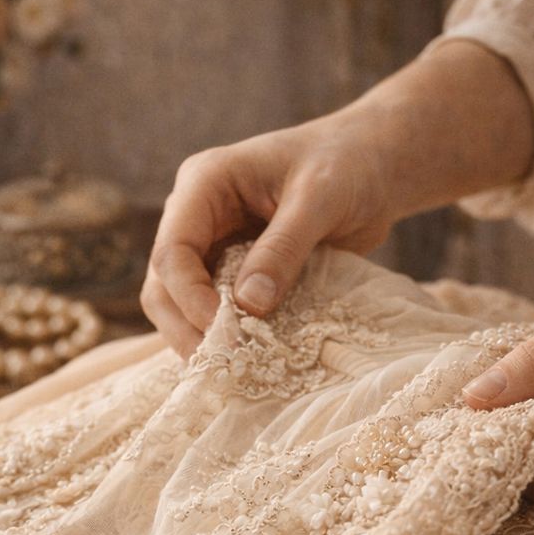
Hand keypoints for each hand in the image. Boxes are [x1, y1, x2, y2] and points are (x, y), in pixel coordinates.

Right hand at [142, 41, 533, 355]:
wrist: (370, 166)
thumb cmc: (346, 166)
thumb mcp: (320, 199)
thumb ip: (284, 249)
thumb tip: (248, 306)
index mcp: (205, 184)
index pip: (172, 250)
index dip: (190, 297)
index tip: (227, 332)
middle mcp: (196, 216)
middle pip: (163, 284)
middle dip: (186, 327)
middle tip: (223, 363)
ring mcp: (211, 245)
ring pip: (179, 304)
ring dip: (200, 338)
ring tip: (233, 368)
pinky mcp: (232, 271)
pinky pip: (213, 310)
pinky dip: (225, 335)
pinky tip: (248, 359)